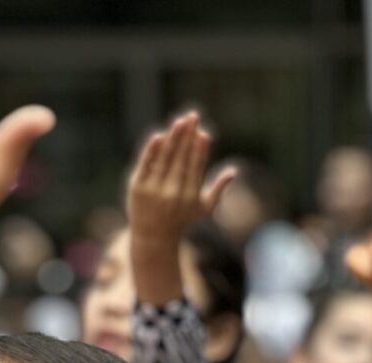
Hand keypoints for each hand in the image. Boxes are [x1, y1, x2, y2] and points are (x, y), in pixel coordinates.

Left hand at [127, 111, 234, 249]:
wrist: (152, 236)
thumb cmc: (181, 219)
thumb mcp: (203, 209)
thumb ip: (218, 190)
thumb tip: (234, 171)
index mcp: (190, 195)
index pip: (196, 167)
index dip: (200, 150)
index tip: (204, 133)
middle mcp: (172, 192)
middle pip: (181, 158)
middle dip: (188, 136)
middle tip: (193, 117)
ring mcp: (154, 190)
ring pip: (165, 158)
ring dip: (173, 137)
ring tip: (180, 121)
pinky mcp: (137, 188)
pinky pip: (146, 165)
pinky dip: (152, 150)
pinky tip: (159, 136)